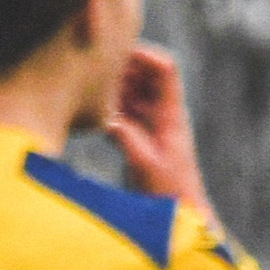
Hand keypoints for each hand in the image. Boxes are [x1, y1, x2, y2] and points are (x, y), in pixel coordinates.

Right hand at [107, 44, 205, 200]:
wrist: (179, 215)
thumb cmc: (169, 192)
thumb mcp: (145, 164)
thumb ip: (127, 138)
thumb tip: (106, 118)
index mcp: (172, 114)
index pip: (165, 70)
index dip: (144, 55)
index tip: (116, 54)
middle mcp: (163, 115)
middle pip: (145, 75)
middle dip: (121, 69)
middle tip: (95, 75)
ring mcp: (152, 125)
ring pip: (132, 92)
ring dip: (113, 89)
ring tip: (90, 96)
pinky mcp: (141, 137)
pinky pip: (124, 112)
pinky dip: (109, 109)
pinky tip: (93, 119)